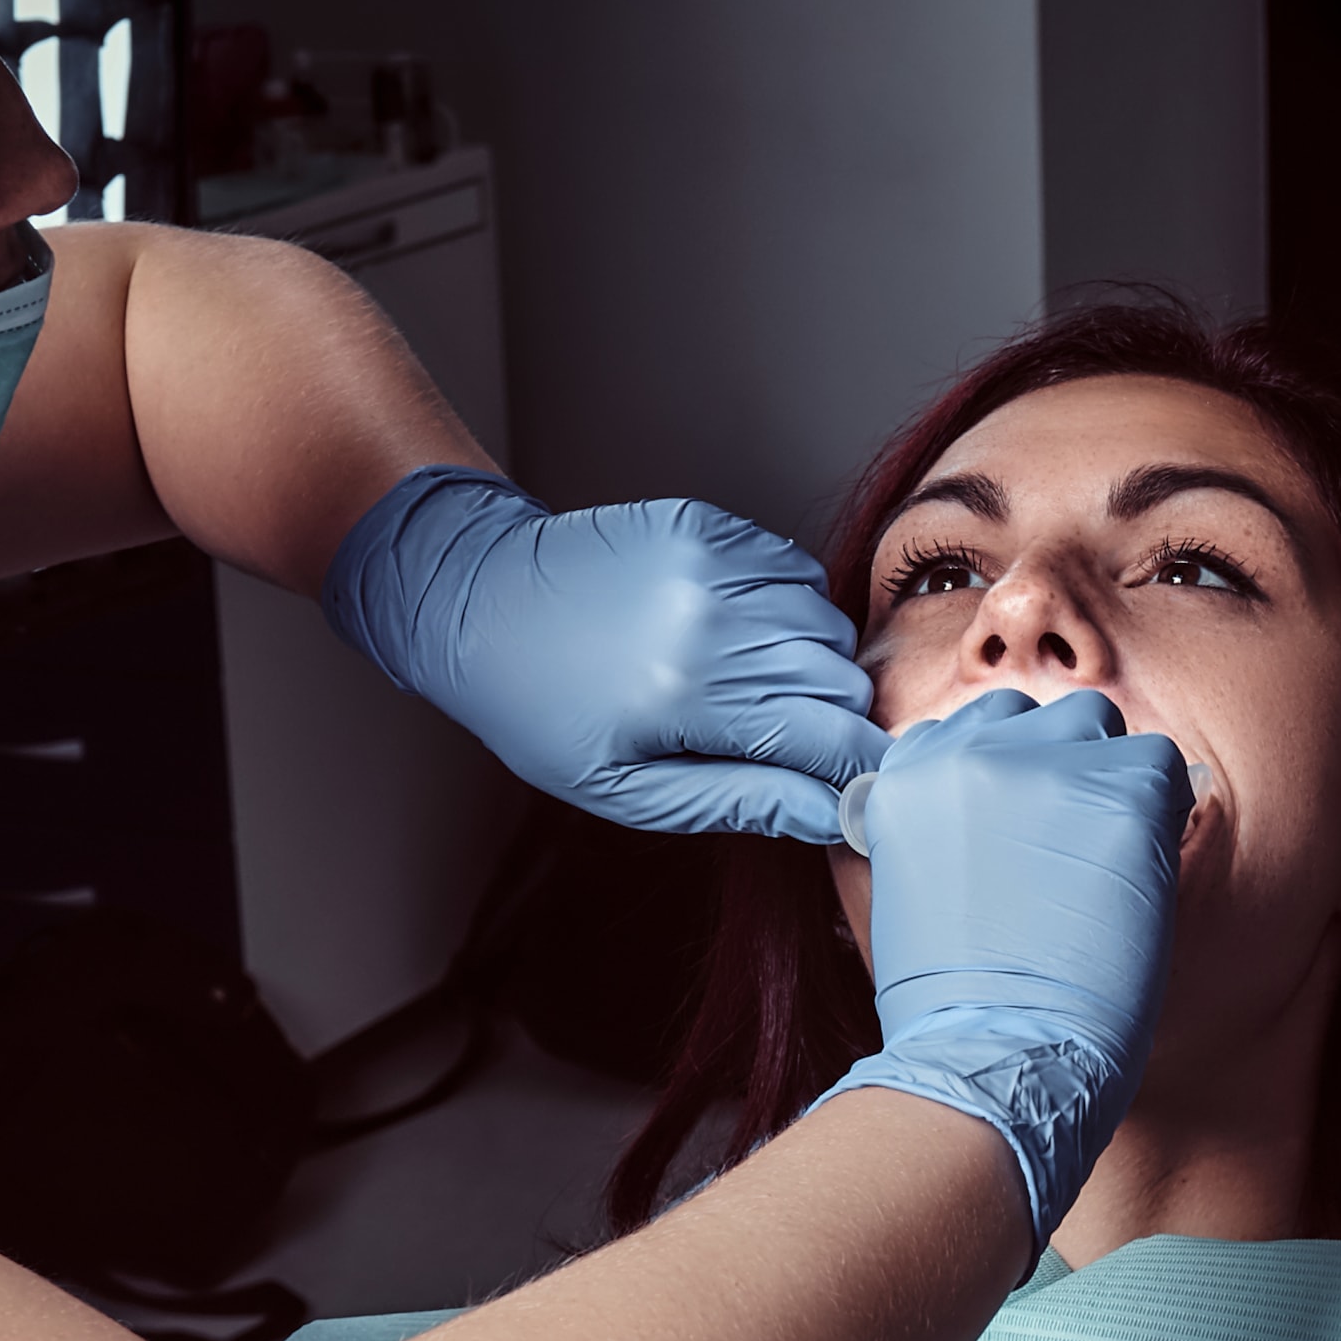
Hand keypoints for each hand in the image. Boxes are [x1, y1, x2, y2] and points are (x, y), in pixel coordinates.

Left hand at [324, 466, 887, 841]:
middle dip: (836, 721)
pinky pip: (796, 572)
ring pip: (827, 625)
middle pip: (842, 679)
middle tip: (792, 744)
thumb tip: (835, 816)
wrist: (474, 603)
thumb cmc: (544, 713)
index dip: (861, 769)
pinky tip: (740, 634)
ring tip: (754, 688)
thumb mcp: (630, 790)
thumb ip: (741, 802)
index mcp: (690, 698)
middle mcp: (710, 620)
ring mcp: (711, 563)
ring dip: (814, 665)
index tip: (865, 787)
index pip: (832, 736)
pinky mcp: (706, 525)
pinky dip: (789, 610)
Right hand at [826, 688, 1193, 1246]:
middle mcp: (965, 752)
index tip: (1021, 834)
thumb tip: (1001, 804)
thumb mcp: (909, 891)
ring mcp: (1042, 767)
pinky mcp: (1115, 793)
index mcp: (903, 777)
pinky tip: (1136, 877)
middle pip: (1038, 717)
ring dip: (1109, 781)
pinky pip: (1161, 765)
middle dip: (1060, 768)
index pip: (971, 729)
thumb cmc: (954, 1007)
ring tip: (1102, 865)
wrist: (992, 1060)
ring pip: (1101, 726)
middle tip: (1068, 852)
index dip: (1009, 779)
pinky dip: (1159, 815)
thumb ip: (942, 823)